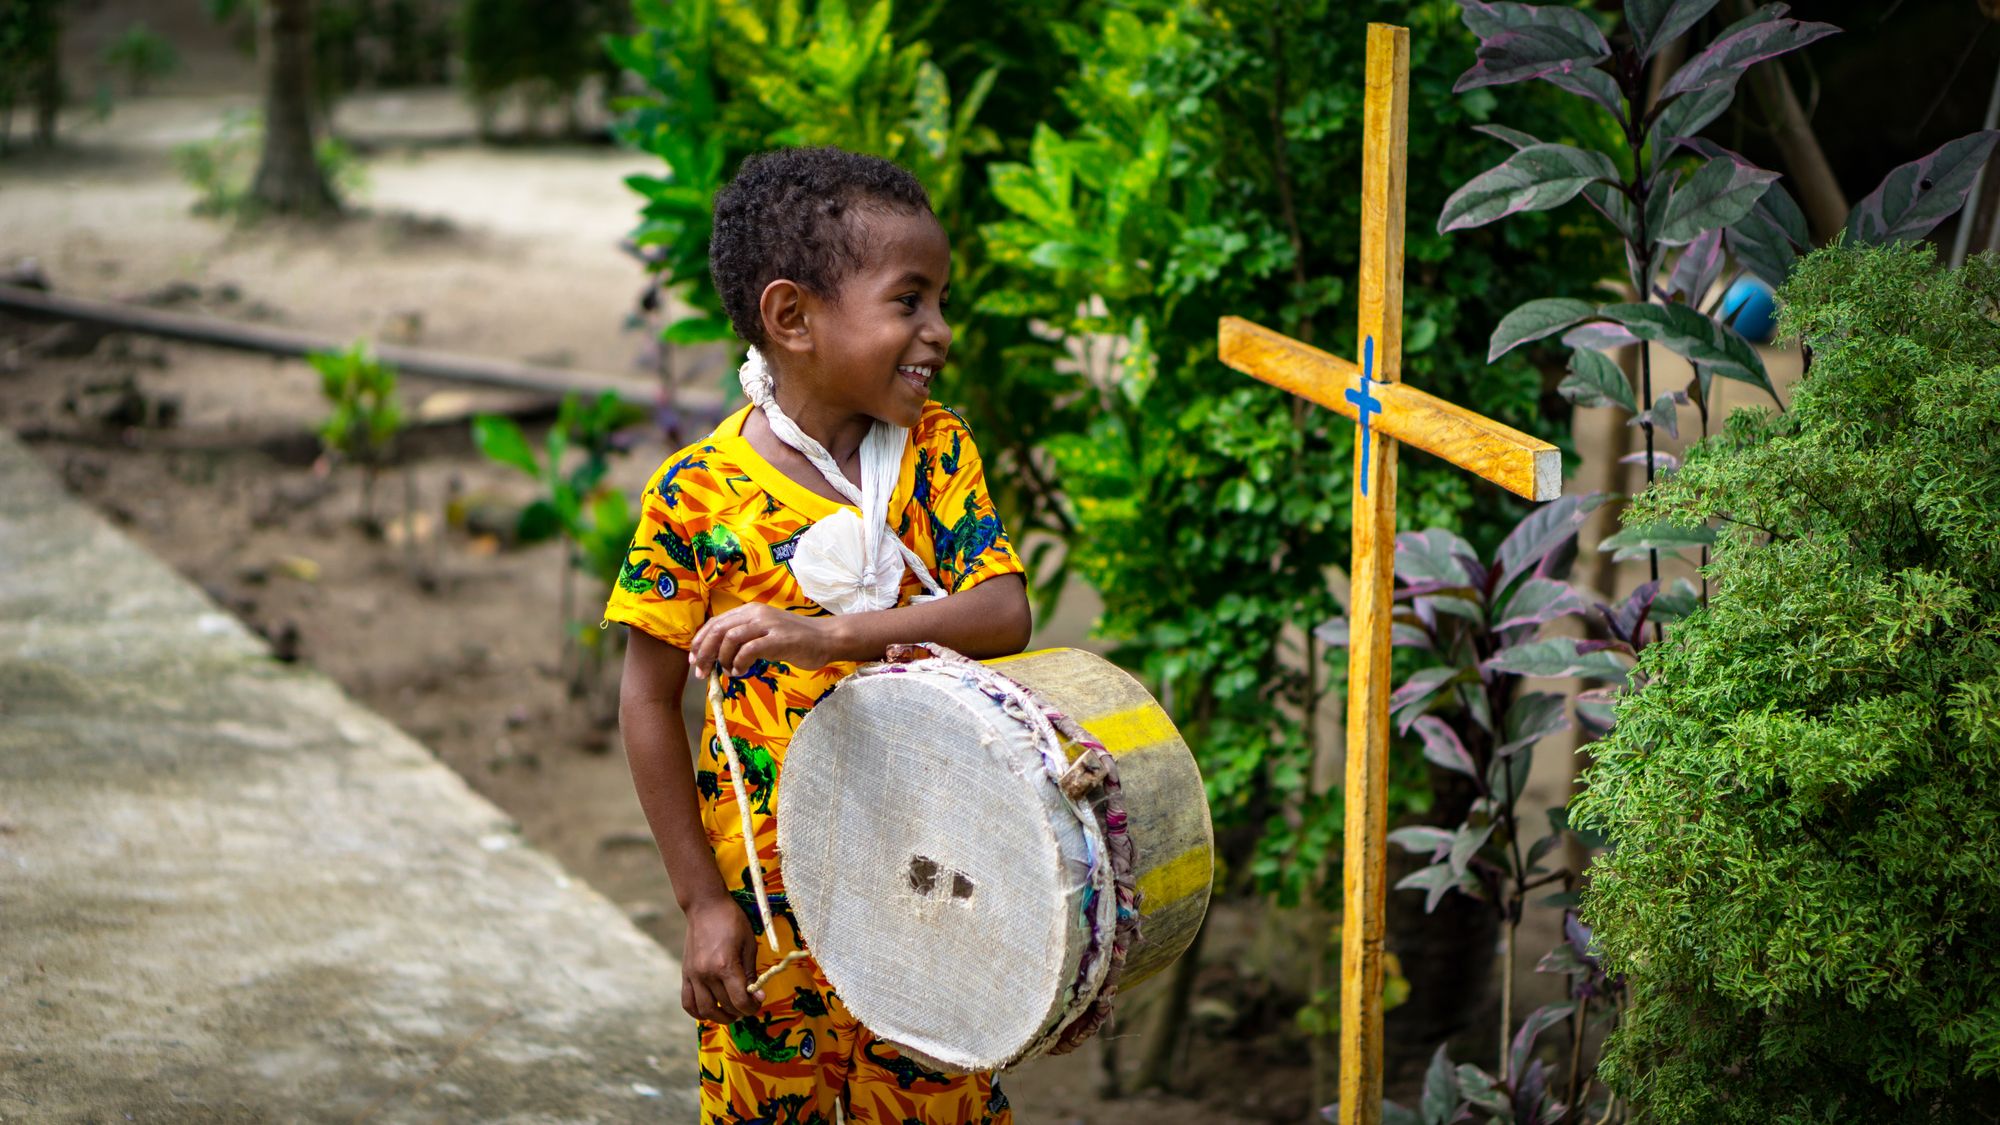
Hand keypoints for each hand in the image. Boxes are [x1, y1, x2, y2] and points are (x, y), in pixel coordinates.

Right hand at [681, 895, 762, 1021]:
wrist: (705, 906)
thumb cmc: (732, 921)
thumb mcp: (748, 945)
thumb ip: (750, 973)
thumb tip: (757, 996)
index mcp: (725, 965)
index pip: (739, 1000)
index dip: (752, 1007)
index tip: (758, 1003)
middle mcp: (706, 974)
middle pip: (725, 1005)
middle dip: (740, 1011)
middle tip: (748, 1006)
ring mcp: (693, 975)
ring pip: (704, 1010)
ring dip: (720, 1017)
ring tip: (731, 1013)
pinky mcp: (685, 973)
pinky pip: (688, 1002)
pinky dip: (698, 1012)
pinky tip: (710, 1010)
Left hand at [688, 603, 841, 678]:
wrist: (826, 638)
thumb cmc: (795, 639)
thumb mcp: (765, 633)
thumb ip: (745, 639)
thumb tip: (719, 656)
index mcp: (750, 610)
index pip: (716, 622)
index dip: (700, 641)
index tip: (694, 659)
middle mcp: (756, 613)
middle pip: (718, 630)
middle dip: (704, 652)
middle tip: (701, 672)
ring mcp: (768, 625)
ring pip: (730, 638)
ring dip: (722, 659)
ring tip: (727, 672)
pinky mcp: (778, 639)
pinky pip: (749, 650)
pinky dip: (739, 663)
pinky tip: (741, 672)